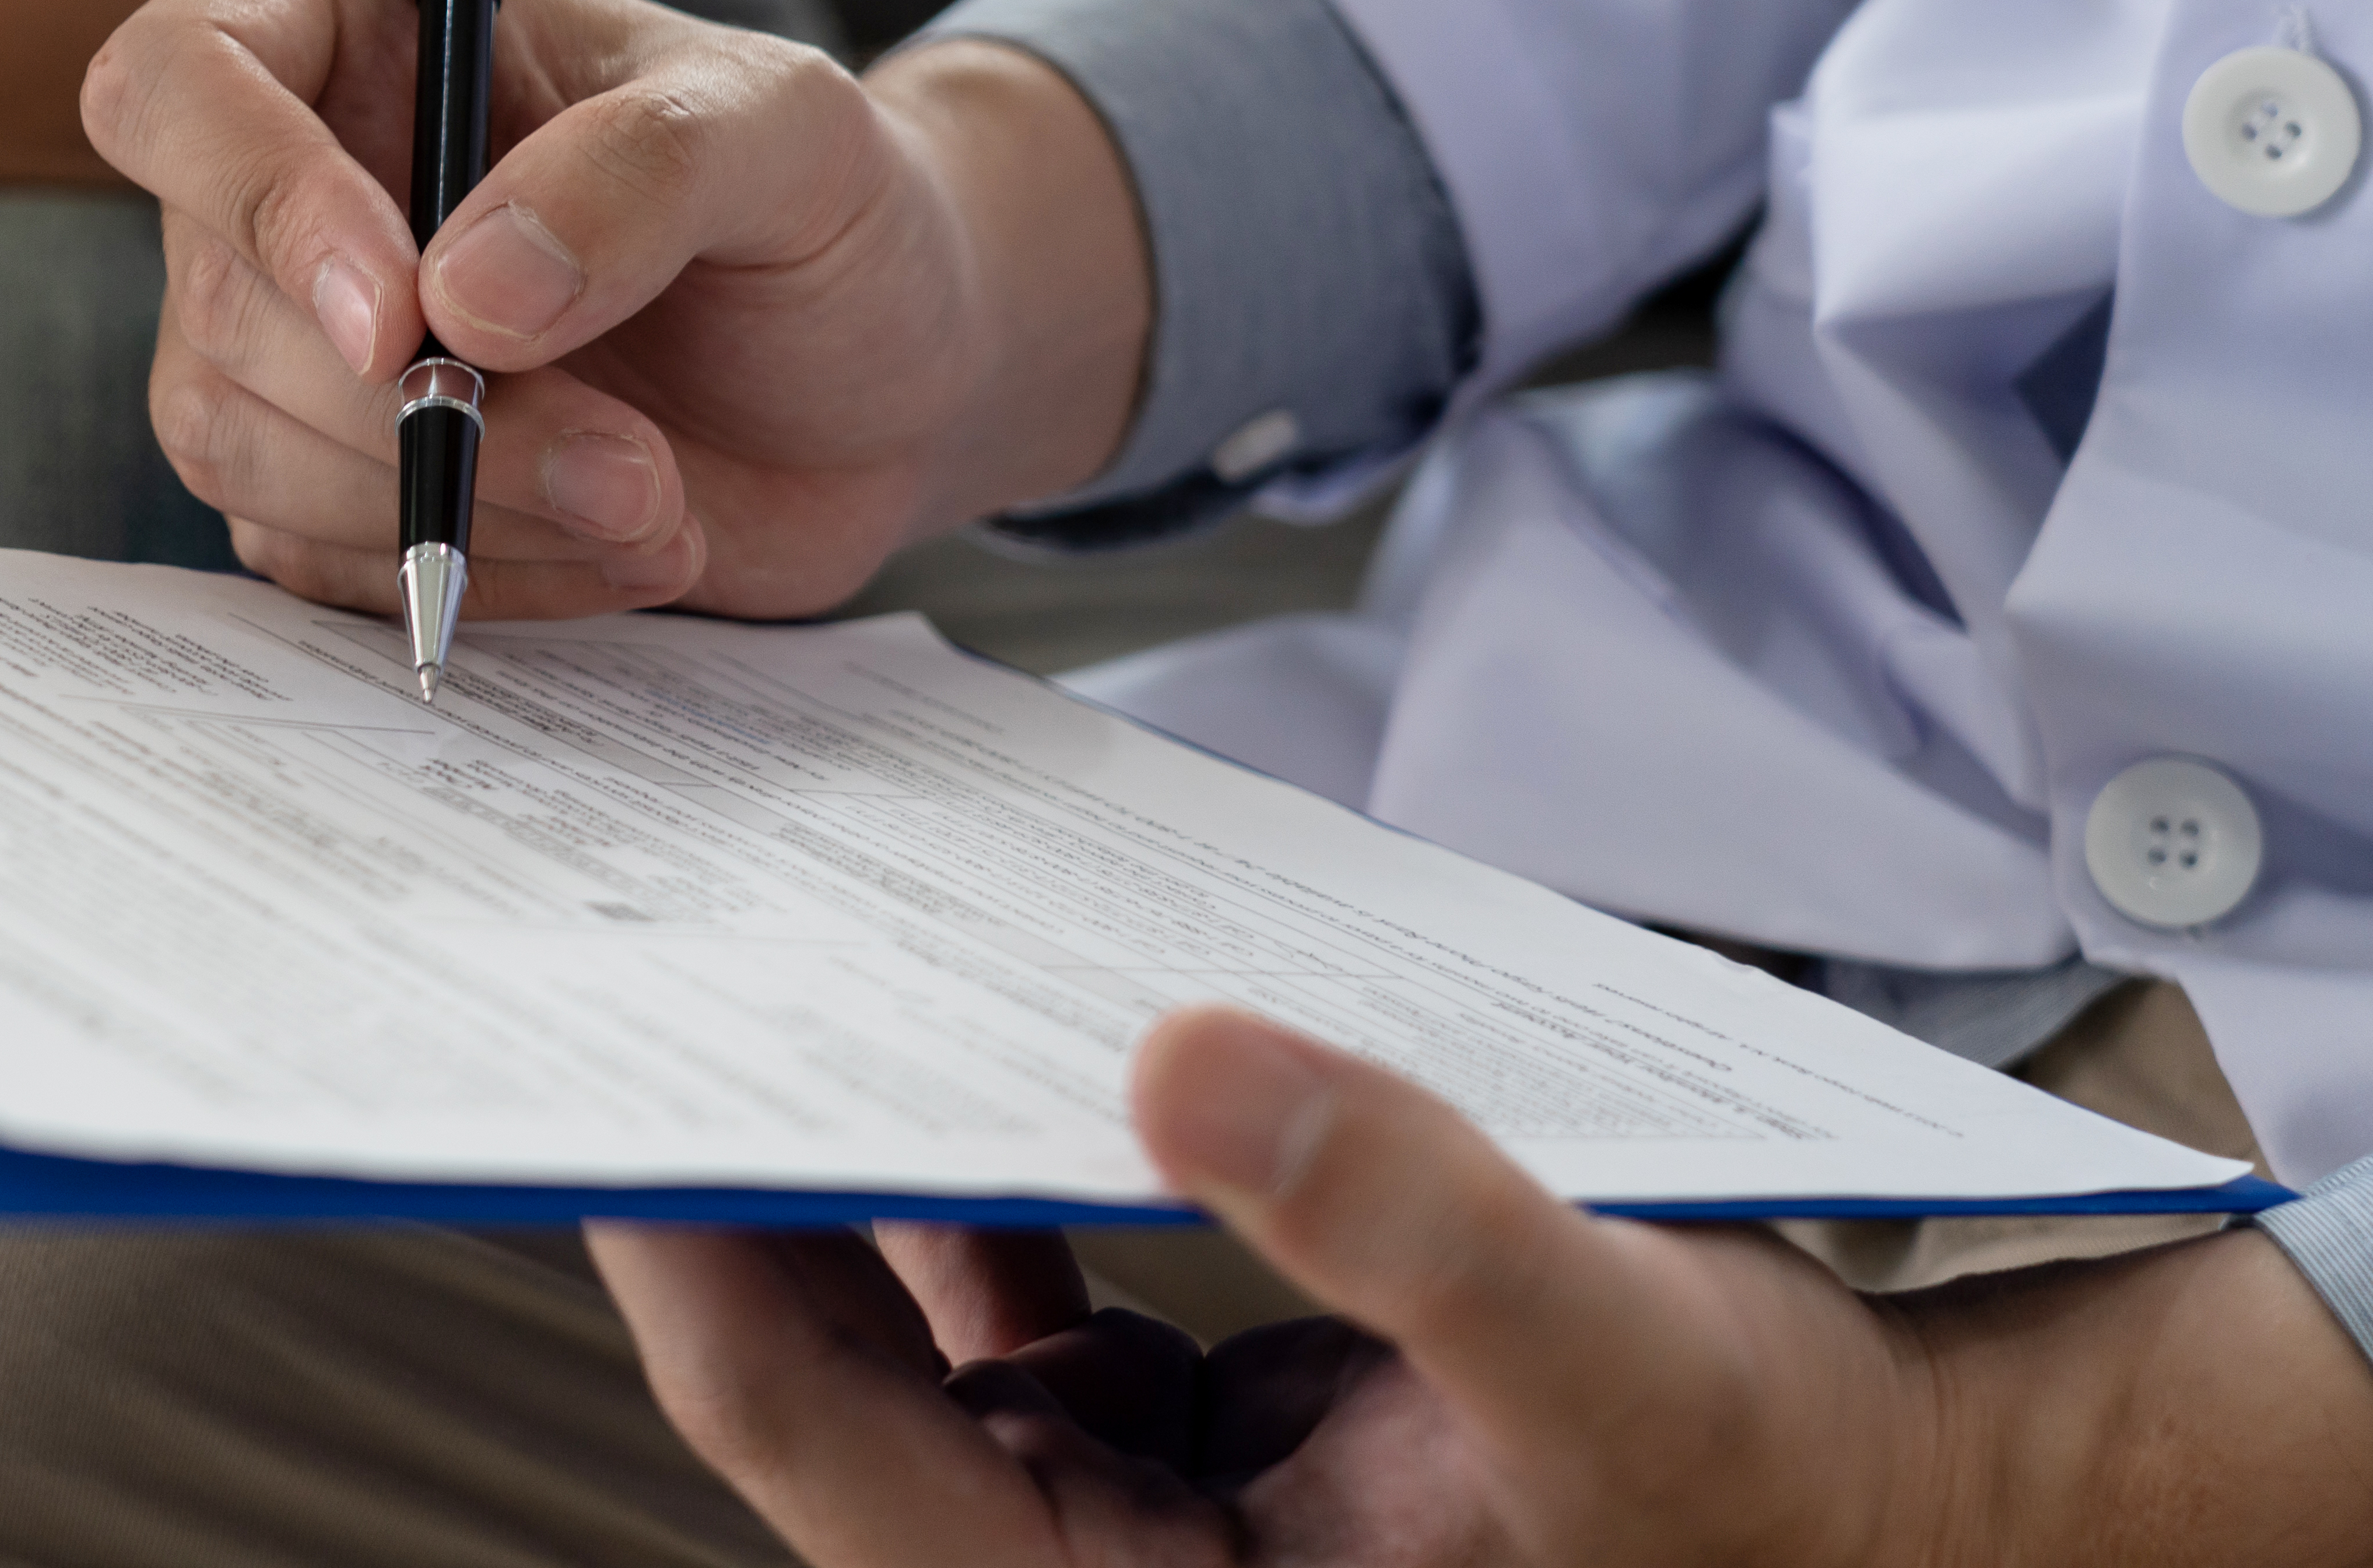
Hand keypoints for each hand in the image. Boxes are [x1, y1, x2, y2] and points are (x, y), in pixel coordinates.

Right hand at [76, 0, 1147, 623]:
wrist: (883, 374)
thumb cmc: (829, 207)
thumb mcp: (791, 135)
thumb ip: (644, 173)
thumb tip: (464, 296)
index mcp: (352, 15)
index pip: (178, 80)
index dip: (255, 200)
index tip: (402, 322)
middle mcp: (289, 165)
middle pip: (220, 300)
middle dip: (421, 413)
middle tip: (635, 465)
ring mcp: (290, 334)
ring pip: (239, 442)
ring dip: (454, 504)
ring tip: (657, 504)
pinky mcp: (326, 476)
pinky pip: (314, 555)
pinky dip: (473, 570)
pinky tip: (617, 542)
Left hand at [589, 1008, 2372, 1567]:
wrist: (1915, 1498)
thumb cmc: (1784, 1469)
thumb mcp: (1620, 1351)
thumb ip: (1416, 1219)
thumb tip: (1191, 1056)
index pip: (832, 1454)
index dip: (706, 1277)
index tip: (603, 1109)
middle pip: (834, 1399)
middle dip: (743, 1213)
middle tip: (634, 1006)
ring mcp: (1146, 1521)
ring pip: (913, 1347)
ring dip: (849, 1187)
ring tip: (758, 1002)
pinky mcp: (1193, 1444)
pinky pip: (1020, 1313)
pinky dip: (977, 1186)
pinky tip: (949, 1060)